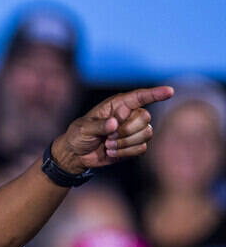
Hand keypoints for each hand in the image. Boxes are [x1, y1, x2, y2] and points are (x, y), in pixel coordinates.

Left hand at [51, 86, 173, 173]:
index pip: (140, 96)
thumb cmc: (78, 135)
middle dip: (127, 130)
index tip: (169, 92)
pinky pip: (141, 148)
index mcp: (117, 105)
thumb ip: (99, 125)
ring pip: (146, 133)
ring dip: (125, 143)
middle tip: (109, 136)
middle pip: (145, 117)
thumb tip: (114, 123)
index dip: (155, 93)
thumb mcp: (83, 128)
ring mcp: (133, 131)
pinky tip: (111, 152)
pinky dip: (125, 152)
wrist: (77, 154)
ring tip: (108, 144)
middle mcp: (128, 115)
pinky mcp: (133, 145)